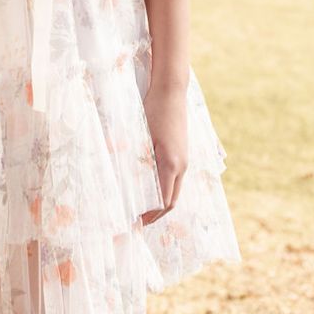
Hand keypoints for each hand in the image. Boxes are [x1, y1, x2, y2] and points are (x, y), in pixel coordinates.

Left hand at [140, 83, 187, 225]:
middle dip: (157, 213)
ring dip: (162, 202)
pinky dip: (165, 189)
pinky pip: (175, 178)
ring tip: (144, 208)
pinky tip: (151, 188)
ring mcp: (184, 159)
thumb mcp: (142, 135)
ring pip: (175, 189)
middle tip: (140, 221)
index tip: (137, 221)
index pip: (165, 200)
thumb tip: (129, 181)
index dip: (152, 214)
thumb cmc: (154, 111)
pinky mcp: (182, 153)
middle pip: (172, 199)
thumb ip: (139, 159)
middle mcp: (182, 165)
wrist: (171, 92)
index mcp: (171, 164)